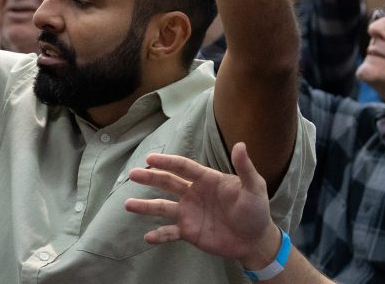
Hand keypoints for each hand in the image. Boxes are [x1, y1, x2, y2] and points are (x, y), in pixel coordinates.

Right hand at [124, 142, 277, 268]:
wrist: (255, 240)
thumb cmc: (256, 210)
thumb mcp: (254, 187)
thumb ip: (245, 168)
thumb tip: (240, 144)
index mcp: (207, 179)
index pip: (183, 167)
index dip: (167, 162)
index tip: (150, 158)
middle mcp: (194, 193)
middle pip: (168, 183)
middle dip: (150, 178)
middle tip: (132, 174)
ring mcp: (190, 213)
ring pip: (163, 207)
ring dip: (146, 206)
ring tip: (127, 204)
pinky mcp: (190, 232)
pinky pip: (170, 233)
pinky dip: (159, 235)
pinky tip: (147, 237)